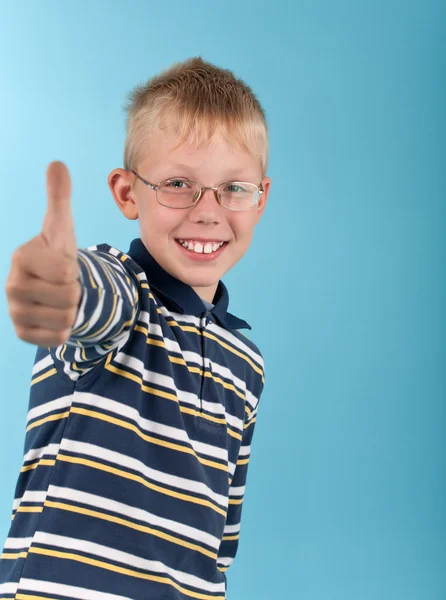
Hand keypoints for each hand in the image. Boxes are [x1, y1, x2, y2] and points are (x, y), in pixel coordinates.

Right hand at [5, 161, 81, 346]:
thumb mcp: (61, 227)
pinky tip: (55, 316)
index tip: (62, 265)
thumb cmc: (56, 256)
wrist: (51, 288)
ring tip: (60, 300)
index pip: (66, 271)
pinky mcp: (23, 334)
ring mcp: (15, 312)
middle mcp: (12, 286)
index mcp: (22, 258)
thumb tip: (57, 164)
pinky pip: (59, 338)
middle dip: (75, 291)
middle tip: (64, 285)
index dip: (74, 269)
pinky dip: (65, 329)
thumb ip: (59, 198)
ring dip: (72, 310)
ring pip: (66, 318)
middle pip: (69, 296)